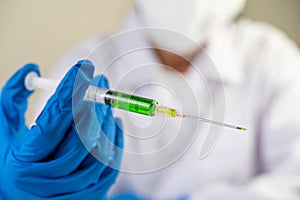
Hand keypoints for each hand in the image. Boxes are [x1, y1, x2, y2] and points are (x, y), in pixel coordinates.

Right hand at [0, 60, 122, 199]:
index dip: (70, 92)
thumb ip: (12, 98)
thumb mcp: (5, 131)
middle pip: (80, 137)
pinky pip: (111, 165)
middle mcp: (48, 180)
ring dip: (106, 120)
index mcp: (24, 161)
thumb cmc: (13, 160)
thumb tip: (32, 69)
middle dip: (93, 103)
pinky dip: (116, 140)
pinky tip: (114, 122)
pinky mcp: (91, 196)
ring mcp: (72, 191)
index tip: (84, 67)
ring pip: (99, 149)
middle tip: (101, 81)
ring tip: (106, 102)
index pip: (52, 121)